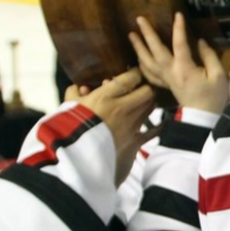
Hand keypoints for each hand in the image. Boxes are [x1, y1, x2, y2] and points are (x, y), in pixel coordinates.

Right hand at [77, 69, 156, 186]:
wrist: (75, 158)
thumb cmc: (69, 129)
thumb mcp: (68, 107)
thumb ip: (74, 93)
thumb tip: (81, 87)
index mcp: (105, 97)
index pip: (130, 78)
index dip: (135, 72)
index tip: (134, 71)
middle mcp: (121, 109)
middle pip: (147, 91)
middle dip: (146, 87)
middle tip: (142, 87)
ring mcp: (131, 125)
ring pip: (151, 108)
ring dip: (149, 104)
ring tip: (145, 103)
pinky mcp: (135, 141)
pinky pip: (154, 131)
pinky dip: (158, 126)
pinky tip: (161, 123)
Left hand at [129, 13, 228, 113]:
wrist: (202, 119)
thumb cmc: (213, 97)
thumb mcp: (219, 76)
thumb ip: (209, 56)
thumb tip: (199, 41)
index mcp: (185, 69)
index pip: (180, 44)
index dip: (178, 28)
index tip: (177, 14)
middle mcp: (171, 72)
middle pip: (155, 51)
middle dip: (147, 34)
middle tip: (139, 19)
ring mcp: (166, 79)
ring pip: (147, 62)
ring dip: (138, 47)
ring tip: (131, 34)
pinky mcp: (165, 85)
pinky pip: (149, 74)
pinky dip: (141, 65)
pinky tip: (138, 57)